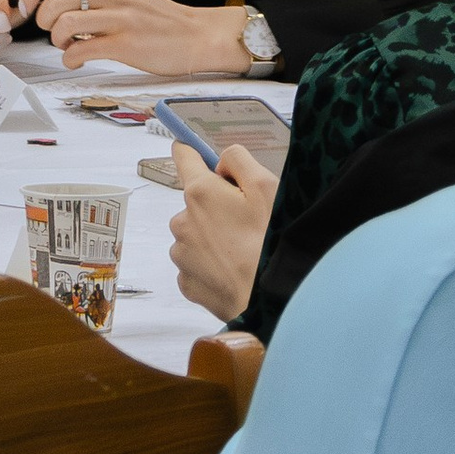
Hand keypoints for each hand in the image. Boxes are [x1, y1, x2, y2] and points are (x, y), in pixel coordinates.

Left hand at [6, 0, 250, 75]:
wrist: (195, 35)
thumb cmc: (153, 16)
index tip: (29, 6)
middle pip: (54, 1)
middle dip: (42, 20)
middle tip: (50, 31)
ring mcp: (121, 18)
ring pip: (64, 25)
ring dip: (55, 41)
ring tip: (66, 45)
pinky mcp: (127, 45)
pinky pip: (81, 51)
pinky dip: (70, 59)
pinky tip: (77, 60)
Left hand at [168, 142, 276, 320]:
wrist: (272, 300)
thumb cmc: (272, 243)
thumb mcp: (267, 187)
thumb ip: (239, 161)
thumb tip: (221, 162)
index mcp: (200, 193)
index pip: (183, 157)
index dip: (192, 152)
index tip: (196, 152)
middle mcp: (182, 221)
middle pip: (196, 203)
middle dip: (217, 207)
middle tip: (248, 223)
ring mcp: (181, 255)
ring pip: (196, 236)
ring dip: (215, 239)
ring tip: (245, 252)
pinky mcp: (186, 283)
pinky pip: (197, 265)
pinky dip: (213, 265)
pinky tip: (236, 271)